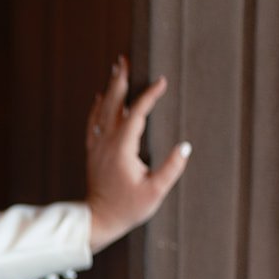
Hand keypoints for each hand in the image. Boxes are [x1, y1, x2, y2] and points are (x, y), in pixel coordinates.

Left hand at [85, 55, 190, 252]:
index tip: (161, 81)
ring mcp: (97, 147)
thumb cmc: (128, 208)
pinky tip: (101, 97)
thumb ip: (171, 169)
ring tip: (116, 69)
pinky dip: (98, 107)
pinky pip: (93, 123)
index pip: (136, 114)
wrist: (98, 220)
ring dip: (109, 89)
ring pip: (101, 110)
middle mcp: (106, 143)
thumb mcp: (155, 192)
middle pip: (113, 104)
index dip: (149, 96)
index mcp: (122, 149)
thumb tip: (185, 146)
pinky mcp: (93, 152)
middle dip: (120, 80)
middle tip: (124, 59)